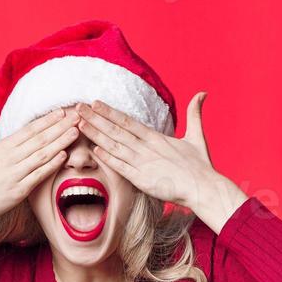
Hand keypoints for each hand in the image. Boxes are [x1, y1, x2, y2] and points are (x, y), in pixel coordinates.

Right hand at [0, 107, 78, 263]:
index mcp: (0, 148)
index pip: (28, 130)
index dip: (46, 120)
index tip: (61, 112)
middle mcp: (9, 158)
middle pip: (39, 139)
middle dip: (60, 127)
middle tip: (77, 116)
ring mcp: (14, 174)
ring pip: (42, 154)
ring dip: (61, 142)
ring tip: (76, 132)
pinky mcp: (19, 190)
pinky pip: (38, 175)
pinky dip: (51, 165)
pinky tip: (64, 155)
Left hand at [79, 92, 247, 230]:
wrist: (204, 188)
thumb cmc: (201, 165)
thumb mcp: (197, 136)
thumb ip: (195, 114)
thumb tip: (202, 93)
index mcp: (157, 138)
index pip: (128, 122)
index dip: (110, 112)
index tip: (95, 103)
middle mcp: (147, 148)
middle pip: (116, 130)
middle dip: (95, 118)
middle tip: (77, 108)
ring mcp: (143, 163)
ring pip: (114, 146)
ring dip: (96, 134)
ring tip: (79, 124)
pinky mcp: (142, 179)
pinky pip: (121, 167)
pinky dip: (108, 158)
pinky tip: (95, 150)